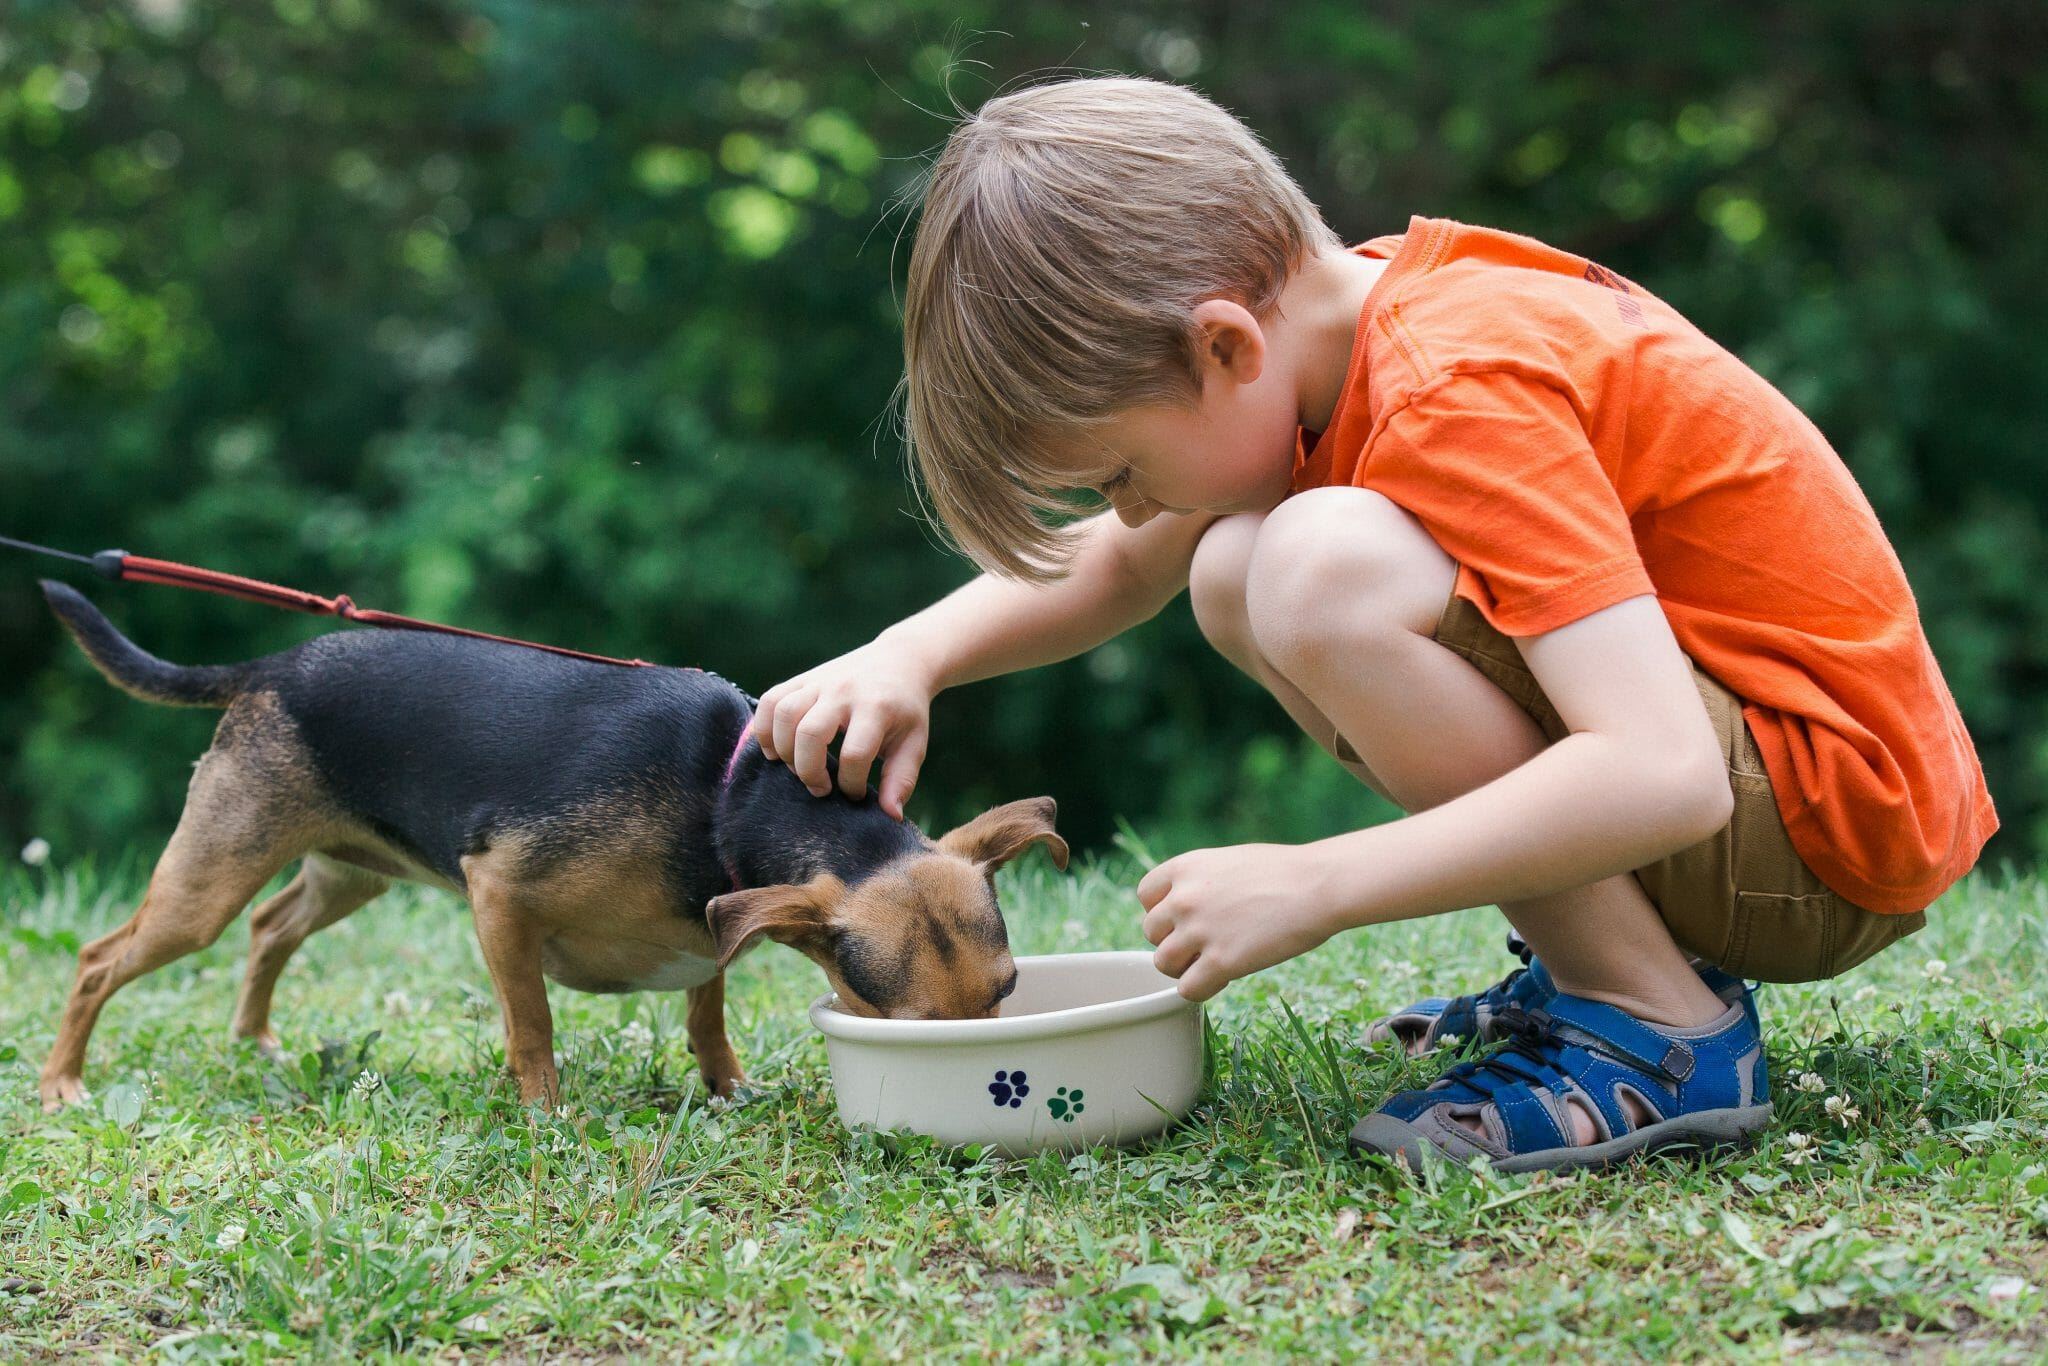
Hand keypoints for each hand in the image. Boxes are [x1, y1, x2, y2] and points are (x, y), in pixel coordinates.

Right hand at [753, 636, 937, 817]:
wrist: (899, 661)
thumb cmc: (906, 711)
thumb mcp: (914, 743)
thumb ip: (902, 780)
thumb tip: (891, 816)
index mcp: (876, 708)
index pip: (855, 754)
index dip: (851, 784)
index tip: (856, 793)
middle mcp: (844, 691)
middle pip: (810, 734)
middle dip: (809, 772)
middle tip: (822, 788)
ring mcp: (819, 682)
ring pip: (784, 714)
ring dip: (783, 751)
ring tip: (796, 768)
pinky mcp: (802, 679)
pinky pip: (770, 700)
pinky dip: (764, 728)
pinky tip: (776, 750)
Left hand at [1137, 844, 1338, 1001]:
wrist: (1319, 886)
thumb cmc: (1284, 872)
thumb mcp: (1229, 862)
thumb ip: (1200, 882)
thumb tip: (1183, 907)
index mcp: (1185, 867)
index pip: (1146, 896)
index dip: (1162, 911)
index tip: (1184, 919)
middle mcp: (1183, 898)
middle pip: (1151, 932)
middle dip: (1174, 940)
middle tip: (1203, 945)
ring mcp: (1199, 931)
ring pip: (1163, 963)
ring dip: (1183, 968)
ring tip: (1209, 964)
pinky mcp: (1220, 962)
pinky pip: (1187, 990)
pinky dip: (1200, 989)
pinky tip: (1223, 979)